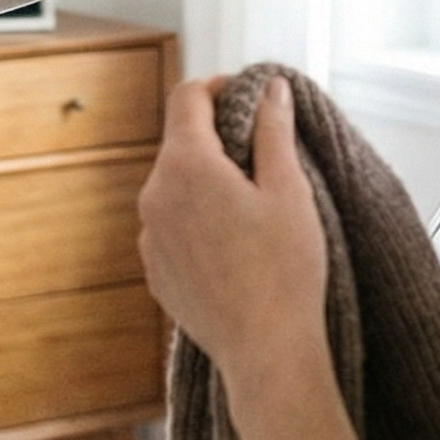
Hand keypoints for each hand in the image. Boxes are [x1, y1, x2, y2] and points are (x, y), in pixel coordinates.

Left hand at [137, 75, 329, 378]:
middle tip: (265, 156)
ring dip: (209, 181)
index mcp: (186, 165)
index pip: (188, 96)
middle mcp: (155, 195)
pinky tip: (237, 246)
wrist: (265, 351)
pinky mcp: (155, 269)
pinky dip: (199, 220)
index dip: (220, 87)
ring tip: (255, 208)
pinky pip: (173, 226)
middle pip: (181, 141)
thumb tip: (271, 88)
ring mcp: (149, 236)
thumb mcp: (290, 189)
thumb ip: (274, 129)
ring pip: (176, 186)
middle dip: (219, 138)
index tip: (251, 99)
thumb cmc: (284, 271)